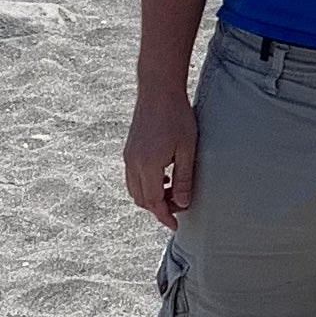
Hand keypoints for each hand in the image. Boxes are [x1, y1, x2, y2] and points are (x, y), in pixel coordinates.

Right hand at [123, 89, 198, 225]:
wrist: (158, 90)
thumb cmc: (177, 117)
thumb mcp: (187, 149)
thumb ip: (184, 178)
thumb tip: (182, 203)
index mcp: (148, 165)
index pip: (153, 202)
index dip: (164, 216)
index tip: (175, 226)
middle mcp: (133, 163)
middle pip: (141, 199)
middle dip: (158, 208)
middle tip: (179, 205)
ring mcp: (128, 155)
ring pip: (134, 189)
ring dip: (151, 197)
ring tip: (172, 192)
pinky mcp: (128, 149)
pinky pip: (133, 177)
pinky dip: (145, 185)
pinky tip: (164, 177)